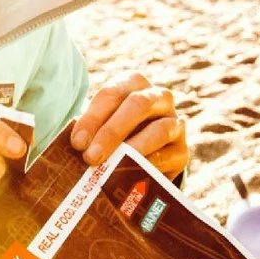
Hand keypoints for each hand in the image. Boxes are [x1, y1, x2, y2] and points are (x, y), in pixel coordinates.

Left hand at [70, 72, 186, 179]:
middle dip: (112, 132)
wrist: (147, 153)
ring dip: (132, 149)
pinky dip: (147, 166)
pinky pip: (167, 157)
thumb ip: (91, 131)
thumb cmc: (114, 133)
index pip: (112, 94)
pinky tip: (129, 175)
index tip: (77, 142)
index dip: (93, 118)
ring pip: (158, 130)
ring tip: (111, 167)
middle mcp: (159, 97)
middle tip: (91, 156)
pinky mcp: (182, 151)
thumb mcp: (101, 124)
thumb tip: (78, 147)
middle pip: (138, 105)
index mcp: (134, 83)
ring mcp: (175, 123)